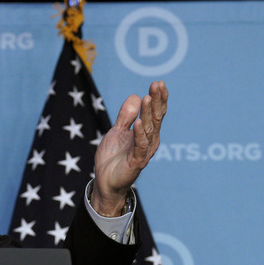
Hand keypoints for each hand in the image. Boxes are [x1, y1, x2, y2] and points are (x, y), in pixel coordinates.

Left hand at [91, 80, 167, 215]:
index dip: (158, 98)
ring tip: (147, 97)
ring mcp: (145, 151)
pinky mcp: (137, 162)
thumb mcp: (117, 132)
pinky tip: (139, 122)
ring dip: (148, 113)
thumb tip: (136, 96)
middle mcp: (150, 141)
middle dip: (156, 100)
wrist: (105, 181)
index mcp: (147, 133)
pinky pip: (140, 145)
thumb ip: (125, 116)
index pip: (155, 113)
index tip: (158, 83)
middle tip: (157, 84)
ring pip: (149, 129)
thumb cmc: (113, 157)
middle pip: (155, 117)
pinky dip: (140, 133)